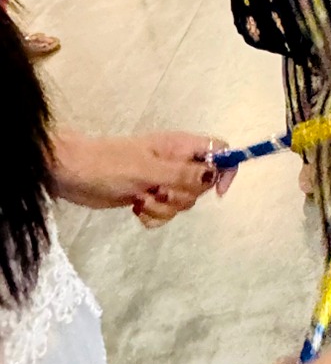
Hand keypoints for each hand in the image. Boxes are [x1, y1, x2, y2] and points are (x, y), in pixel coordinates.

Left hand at [52, 131, 234, 225]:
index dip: (225, 169)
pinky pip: (165, 213)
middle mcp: (176, 161)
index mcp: (181, 146)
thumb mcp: (148, 169)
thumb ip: (182, 172)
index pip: (220, 150)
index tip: (215, 191)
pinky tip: (135, 210)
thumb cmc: (109, 165)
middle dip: (183, 195)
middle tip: (160, 190)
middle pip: (203, 183)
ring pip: (183, 202)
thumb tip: (214, 174)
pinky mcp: (148, 196)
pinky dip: (153, 217)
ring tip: (141, 200)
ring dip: (164, 208)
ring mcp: (162, 179)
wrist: (71, 174)